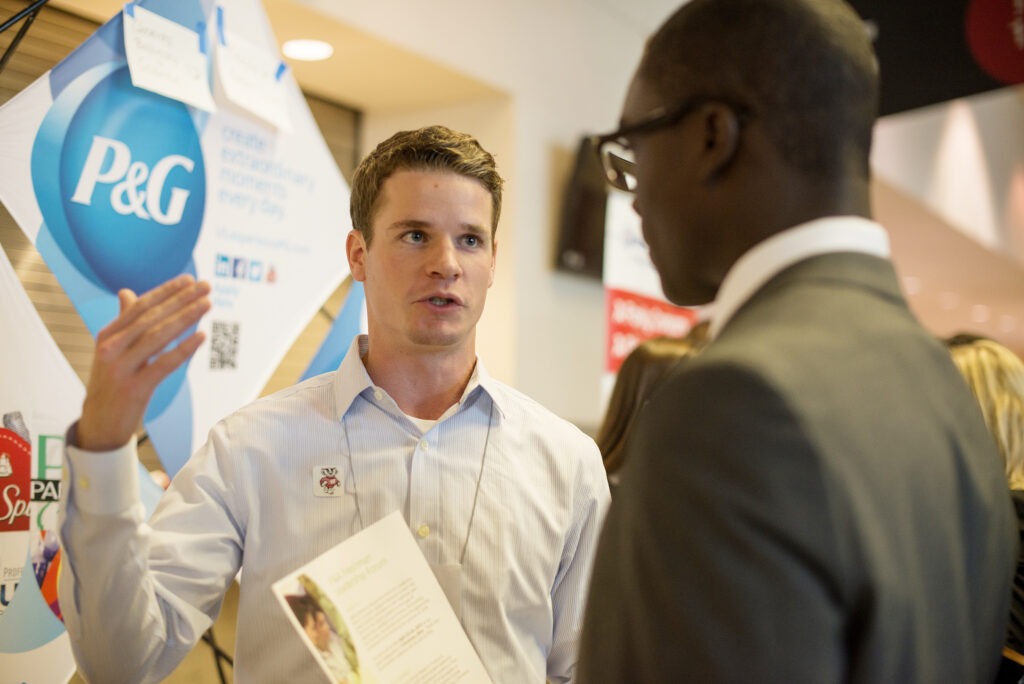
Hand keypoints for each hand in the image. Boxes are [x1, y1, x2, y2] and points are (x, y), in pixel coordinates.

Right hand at [77, 275, 211, 451]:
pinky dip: (184, 349)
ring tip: (207, 304)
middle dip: (181, 299)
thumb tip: (126, 292)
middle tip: (206, 286)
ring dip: (186, 317)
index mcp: (107, 335)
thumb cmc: (111, 382)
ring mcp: (121, 368)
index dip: (166, 291)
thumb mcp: (111, 350)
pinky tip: (201, 336)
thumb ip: (123, 322)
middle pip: (151, 317)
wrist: (99, 423)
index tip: (189, 280)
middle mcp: (111, 348)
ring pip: (158, 336)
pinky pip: (163, 364)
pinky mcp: (134, 388)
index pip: (140, 306)